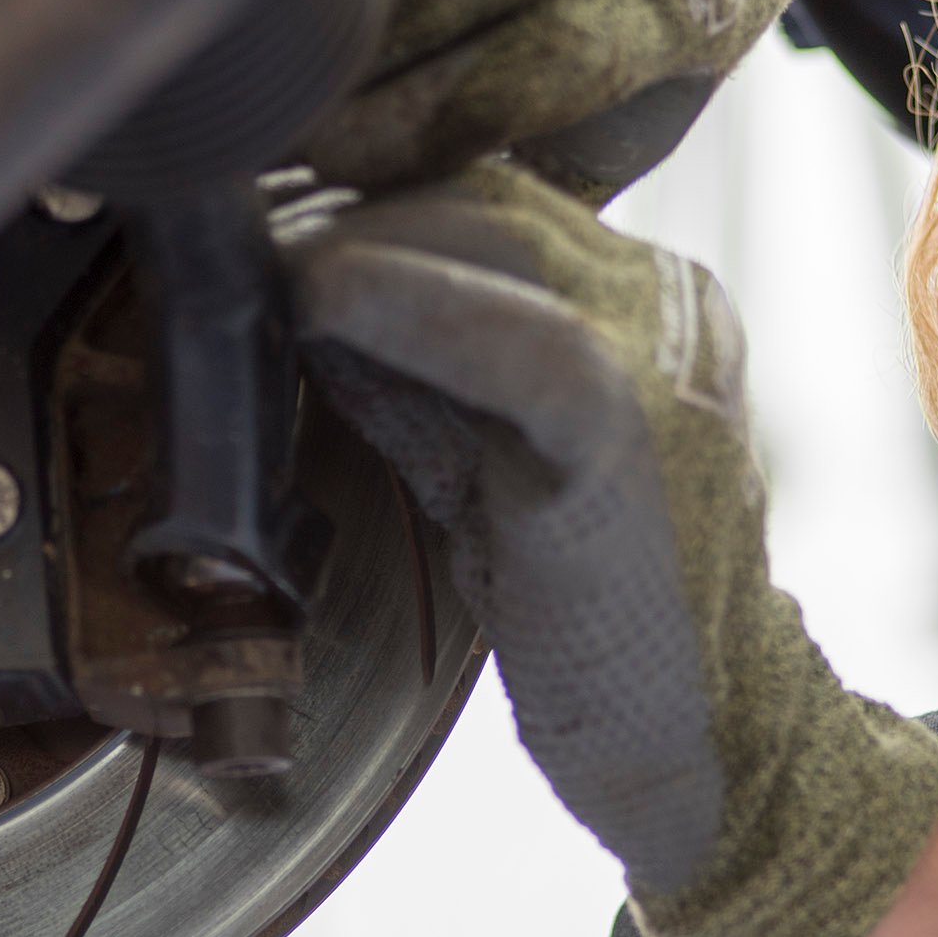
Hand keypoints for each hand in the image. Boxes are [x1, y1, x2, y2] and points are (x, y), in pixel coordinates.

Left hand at [280, 161, 937, 936]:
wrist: (709, 745)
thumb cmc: (594, 617)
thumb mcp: (492, 459)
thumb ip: (419, 372)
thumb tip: (293, 288)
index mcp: (643, 294)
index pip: (483, 190)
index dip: (363, 194)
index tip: (263, 215)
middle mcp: (663, 296)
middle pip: (473, 191)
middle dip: (342, 208)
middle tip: (229, 246)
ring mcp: (657, 347)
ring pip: (482, 229)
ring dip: (347, 241)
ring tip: (253, 275)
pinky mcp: (630, 421)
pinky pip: (506, 331)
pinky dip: (394, 302)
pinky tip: (312, 297)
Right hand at [300, 0, 835, 201]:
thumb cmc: (651, 41)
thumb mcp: (630, 127)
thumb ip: (540, 168)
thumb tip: (419, 227)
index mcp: (681, 12)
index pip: (552, 59)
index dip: (432, 116)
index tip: (342, 165)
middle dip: (375, 36)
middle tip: (287, 100)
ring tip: (293, 16)